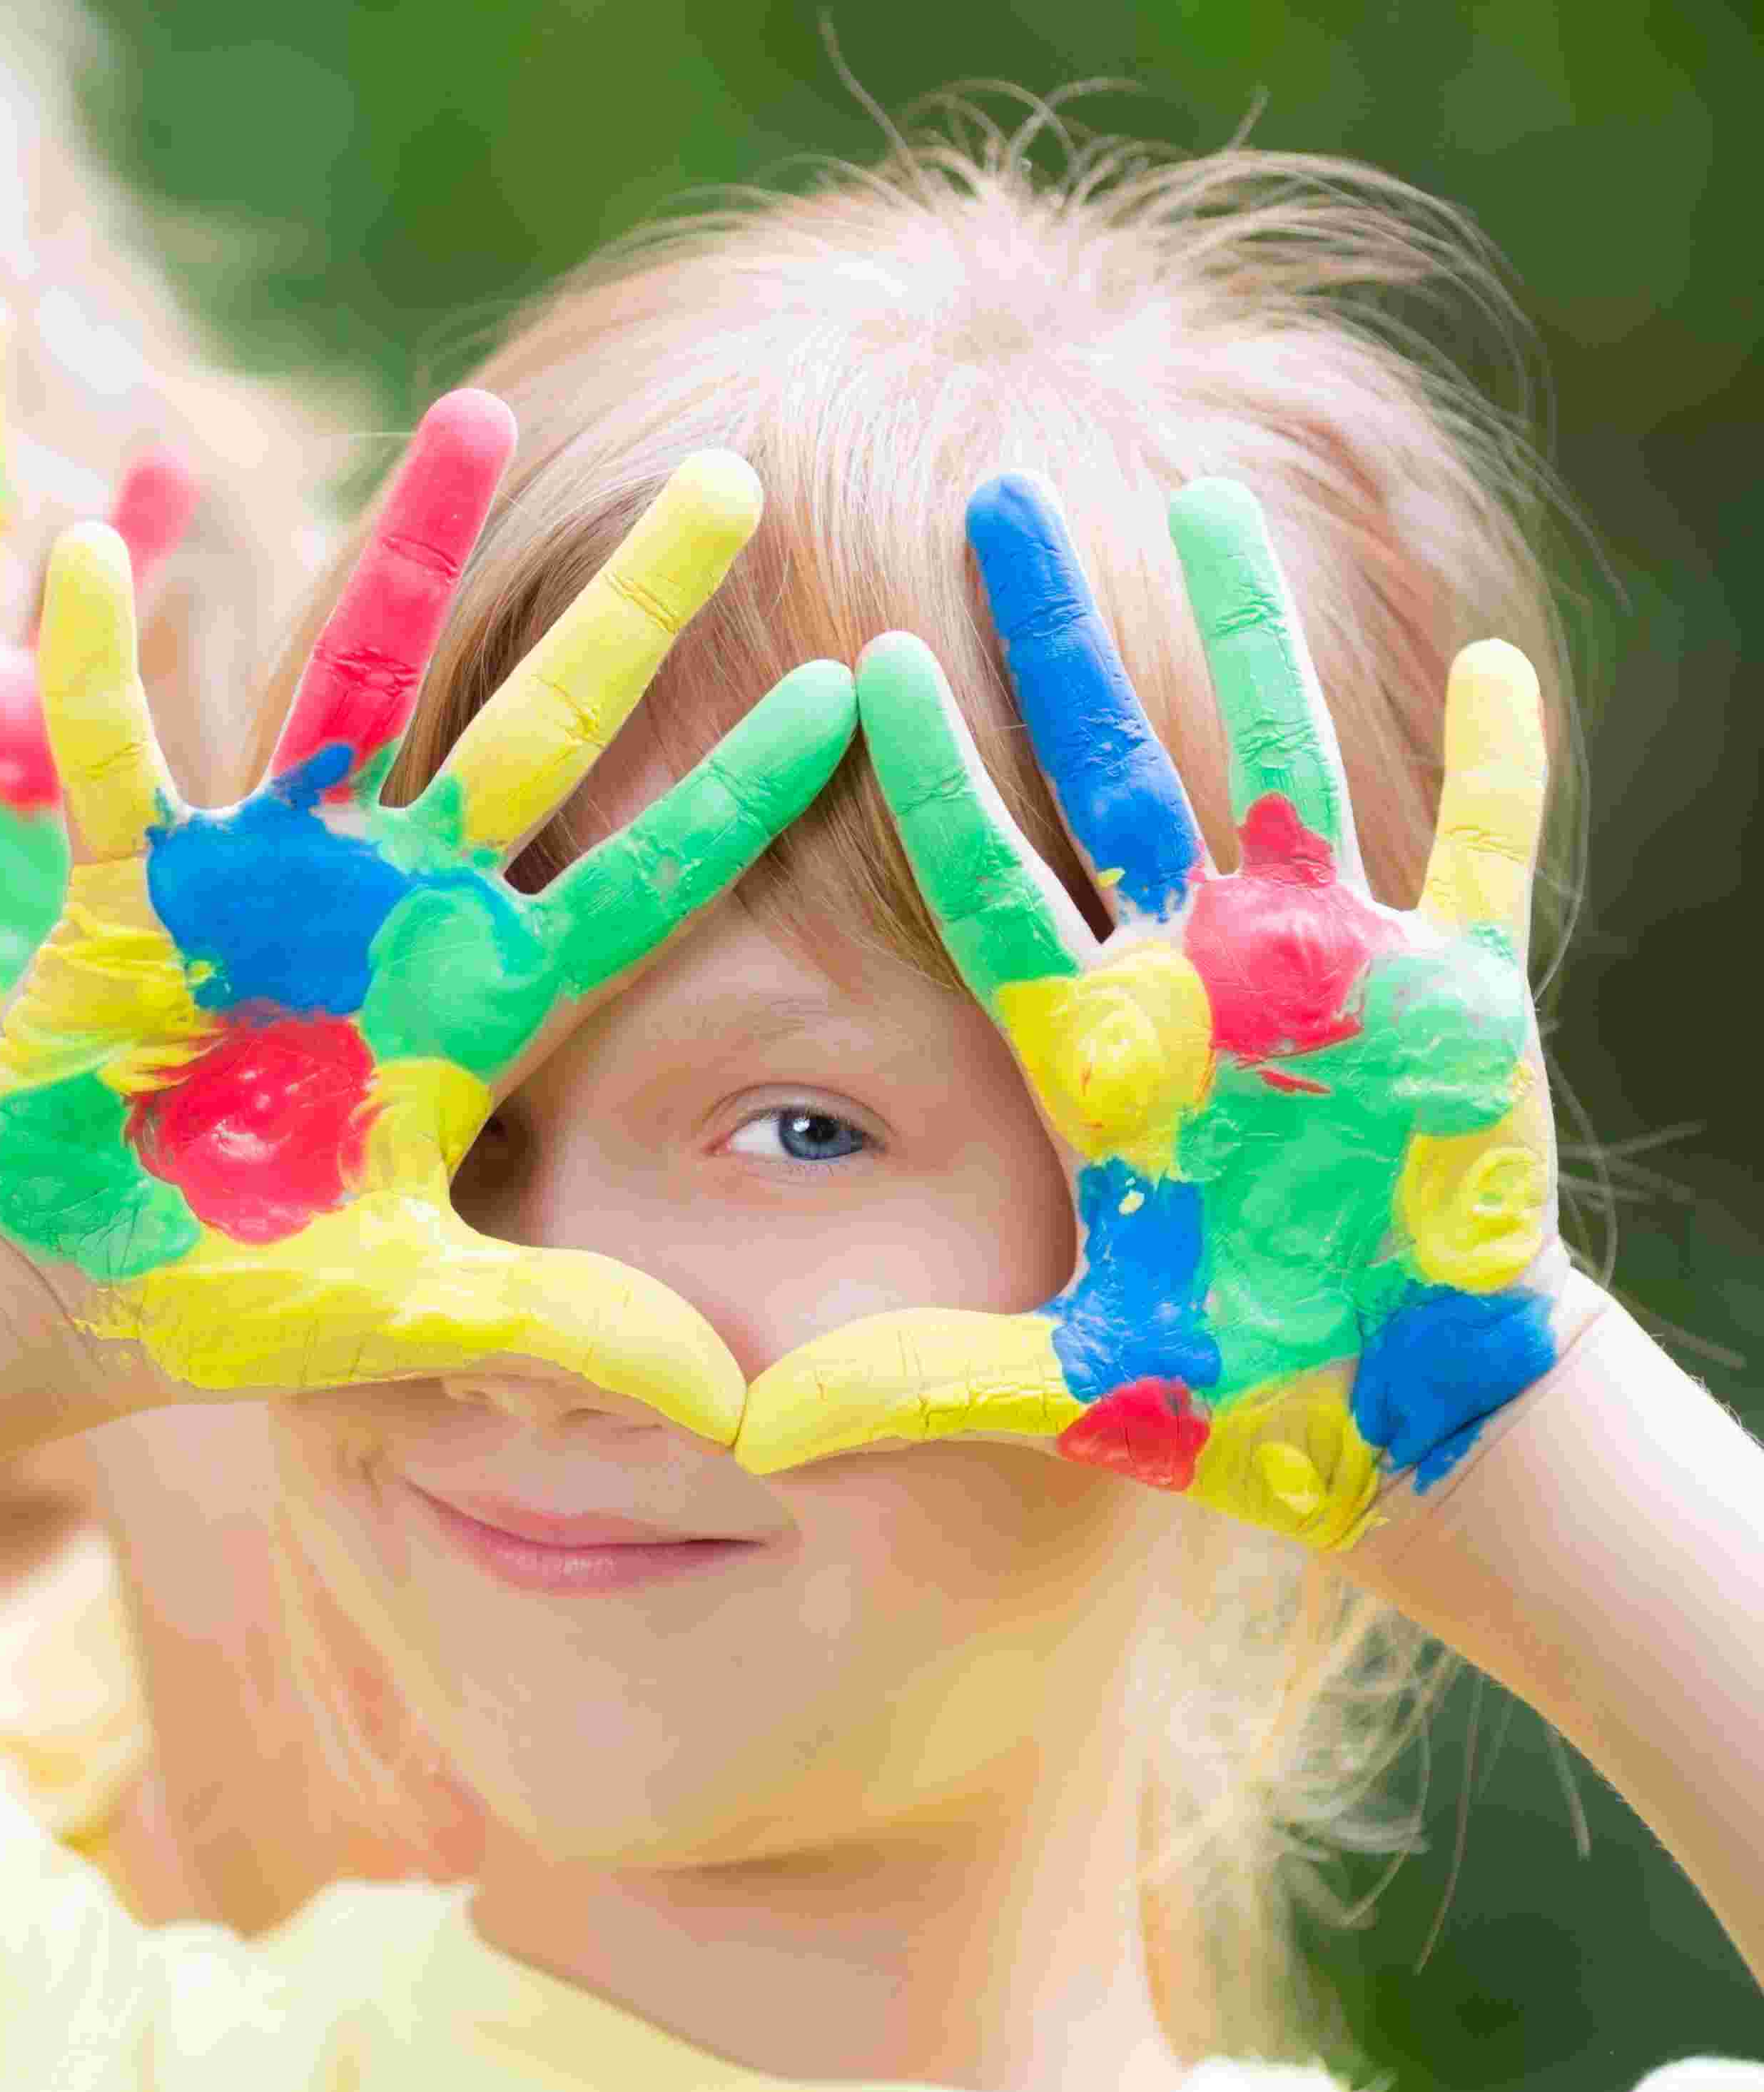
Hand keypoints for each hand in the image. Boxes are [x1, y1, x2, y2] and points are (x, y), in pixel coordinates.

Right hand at [0, 393, 853, 1424]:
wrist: (67, 1286)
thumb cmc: (238, 1299)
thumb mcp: (415, 1322)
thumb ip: (569, 1334)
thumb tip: (743, 1412)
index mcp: (476, 1006)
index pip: (645, 884)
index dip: (749, 797)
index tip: (860, 694)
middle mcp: (394, 911)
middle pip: (538, 733)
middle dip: (633, 609)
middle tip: (734, 475)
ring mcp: (269, 880)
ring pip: (358, 684)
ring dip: (412, 555)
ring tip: (476, 410)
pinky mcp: (136, 883)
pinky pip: (116, 754)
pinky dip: (98, 664)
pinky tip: (96, 553)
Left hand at [736, 474, 1562, 1548]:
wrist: (1389, 1418)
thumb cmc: (1227, 1390)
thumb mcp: (1066, 1387)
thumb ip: (916, 1386)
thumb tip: (752, 1435)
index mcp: (1093, 1049)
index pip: (980, 879)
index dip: (924, 771)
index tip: (858, 659)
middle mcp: (1195, 977)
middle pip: (1106, 768)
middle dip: (1052, 637)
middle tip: (997, 500)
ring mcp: (1329, 970)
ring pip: (1276, 757)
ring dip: (1248, 632)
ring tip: (1206, 498)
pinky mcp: (1459, 998)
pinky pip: (1480, 854)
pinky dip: (1496, 764)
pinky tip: (1496, 660)